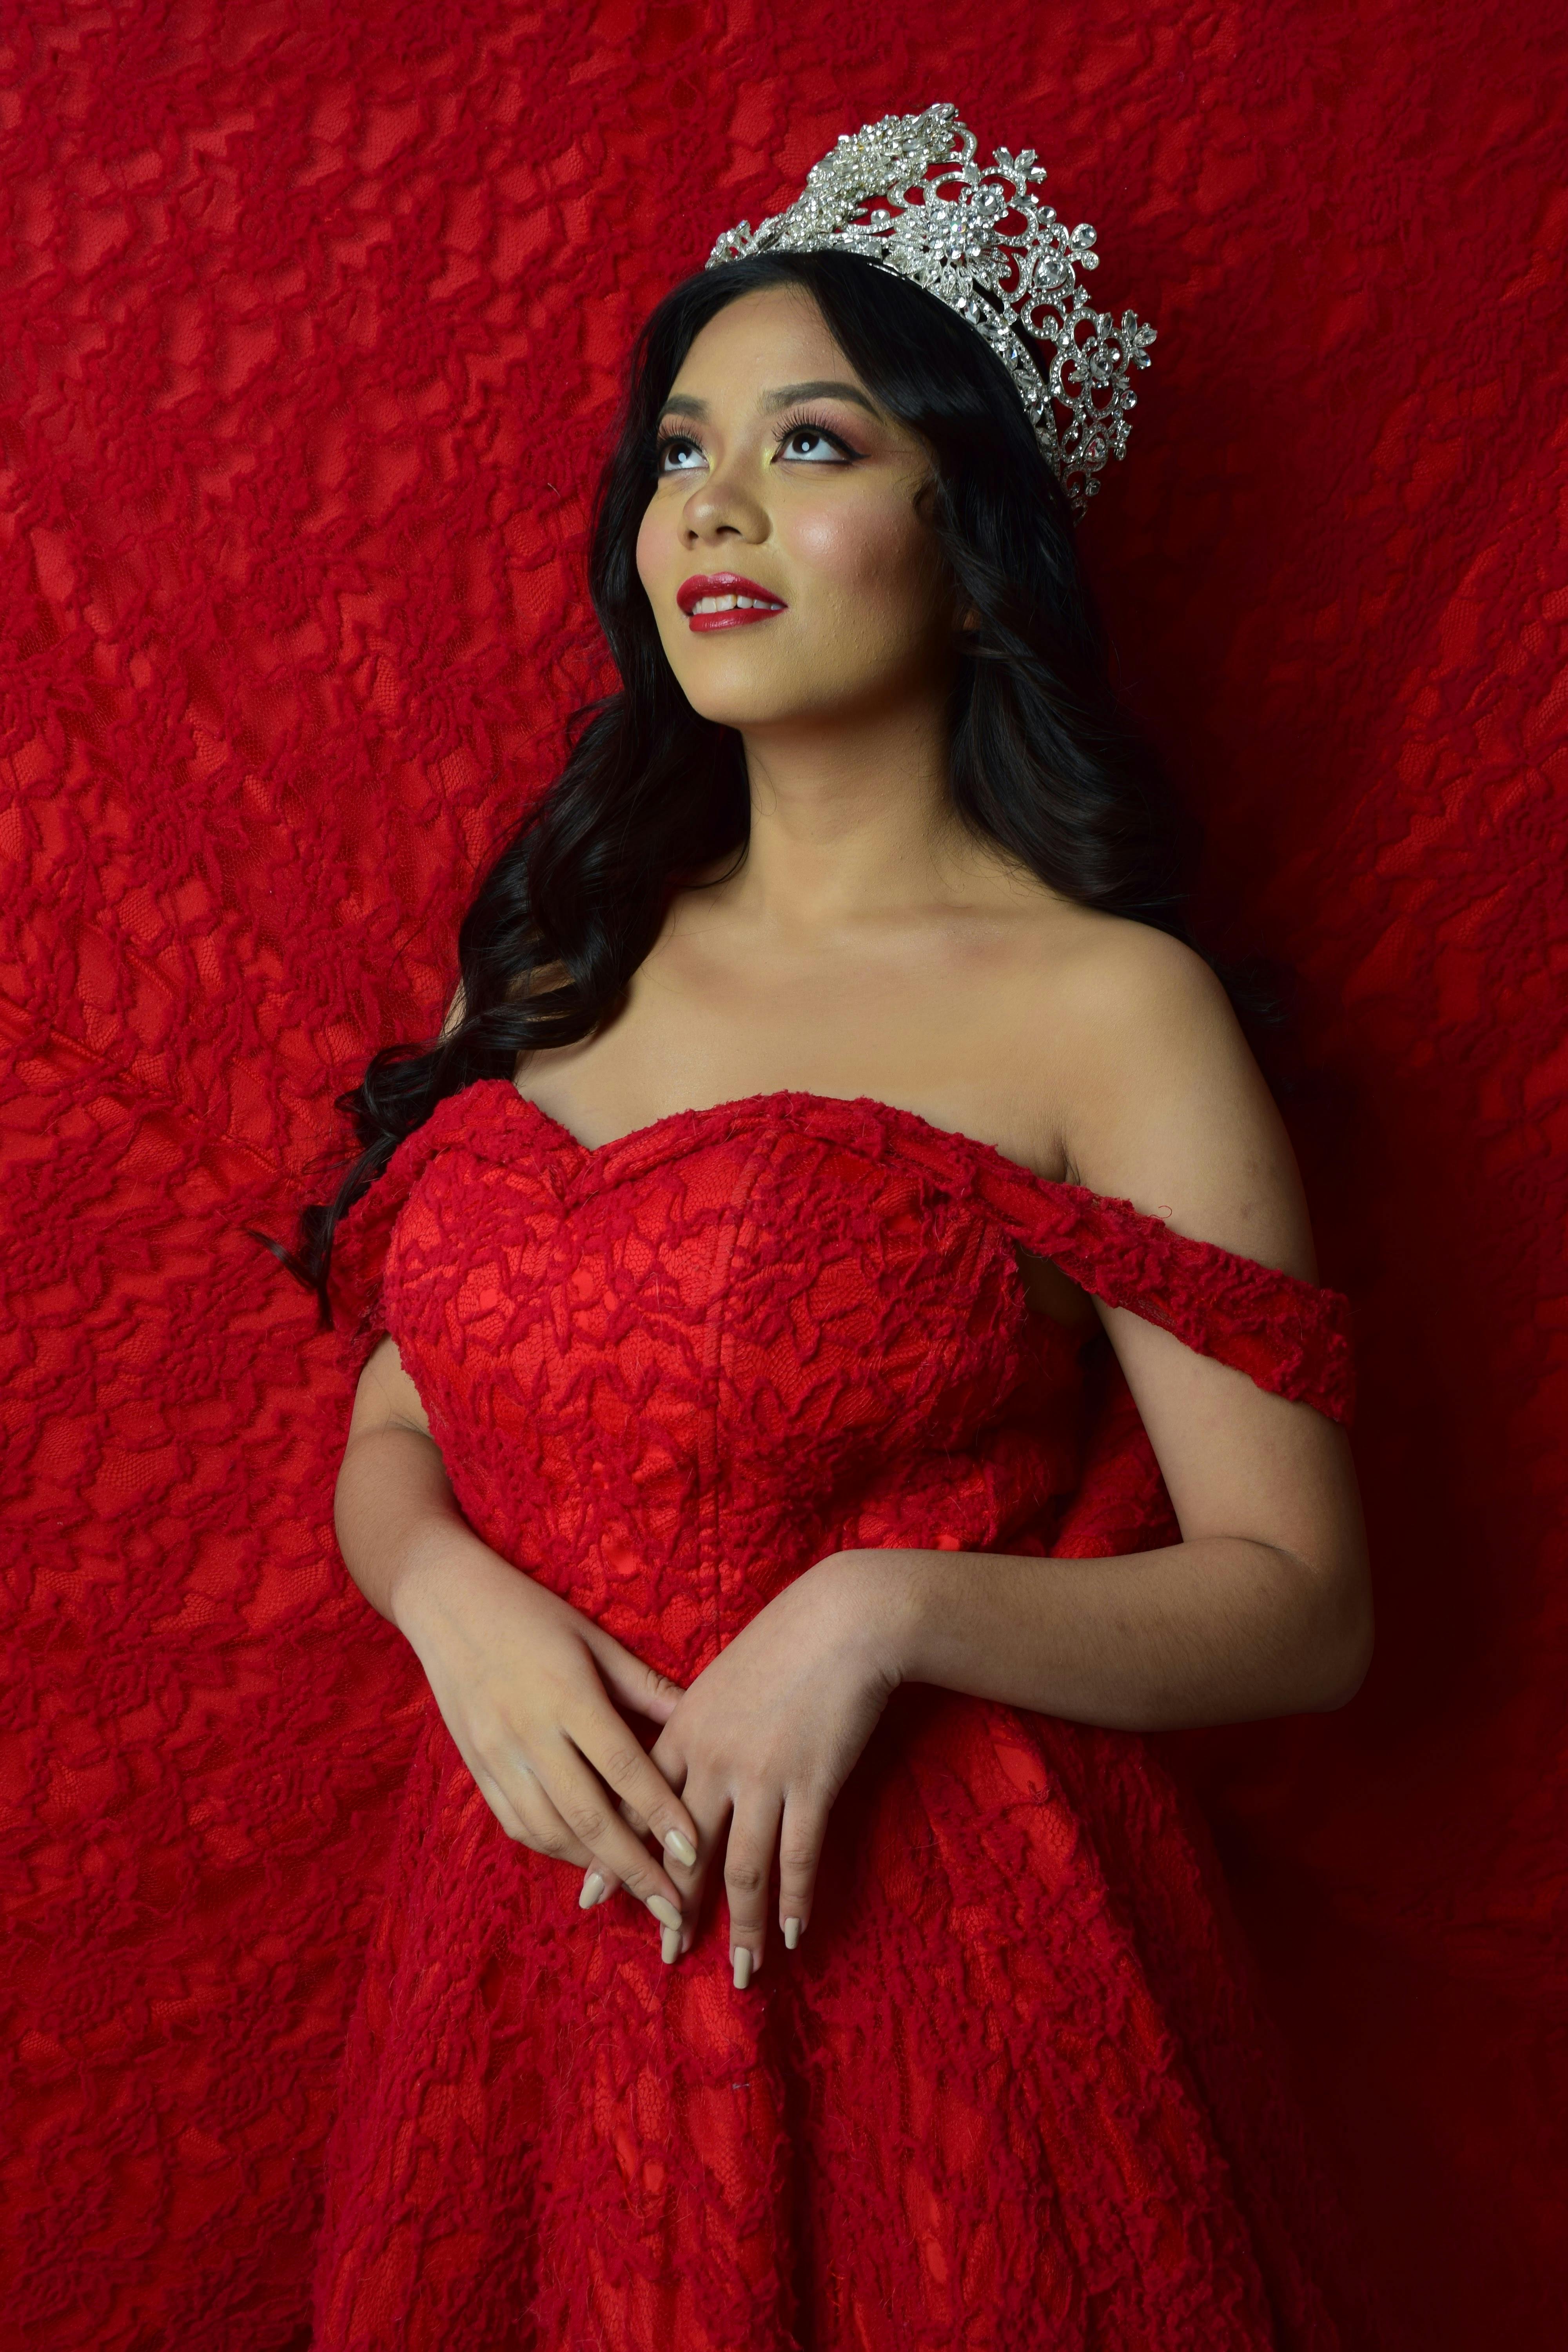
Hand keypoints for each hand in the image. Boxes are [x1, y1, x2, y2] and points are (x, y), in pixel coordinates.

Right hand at [394, 1533, 701, 1946]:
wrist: (446, 1602)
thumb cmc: (532, 1613)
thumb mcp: (594, 1638)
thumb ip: (645, 1685)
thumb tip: (702, 1716)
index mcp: (568, 1695)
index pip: (625, 1769)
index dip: (662, 1814)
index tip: (696, 1853)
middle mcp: (530, 1733)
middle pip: (591, 1816)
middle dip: (637, 1869)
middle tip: (674, 1908)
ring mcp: (497, 1755)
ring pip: (552, 1831)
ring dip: (596, 1868)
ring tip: (638, 1893)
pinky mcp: (475, 1768)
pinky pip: (518, 1824)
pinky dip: (554, 1850)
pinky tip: (585, 1861)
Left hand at [587, 1551, 910, 1982]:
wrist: (844, 1621)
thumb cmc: (782, 1643)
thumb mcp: (719, 1680)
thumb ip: (691, 1725)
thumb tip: (673, 1764)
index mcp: (682, 1733)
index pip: (635, 1809)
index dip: (615, 1857)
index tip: (592, 1898)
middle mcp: (713, 1762)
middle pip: (683, 1854)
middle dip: (675, 1909)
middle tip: (667, 1952)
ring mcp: (763, 1777)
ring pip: (742, 1870)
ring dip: (740, 1927)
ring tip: (739, 1971)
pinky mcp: (812, 1784)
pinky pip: (798, 1858)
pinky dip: (795, 1901)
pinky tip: (793, 1933)